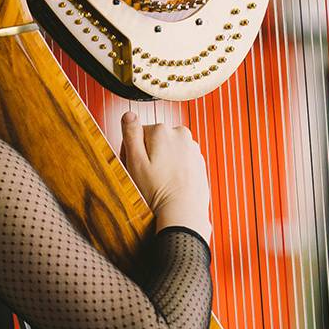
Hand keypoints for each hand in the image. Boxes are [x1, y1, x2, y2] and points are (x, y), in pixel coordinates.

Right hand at [119, 110, 211, 241]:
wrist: (183, 214)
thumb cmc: (156, 191)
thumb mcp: (135, 162)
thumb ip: (130, 134)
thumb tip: (129, 114)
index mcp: (162, 130)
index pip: (137, 133)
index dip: (130, 151)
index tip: (131, 167)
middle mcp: (180, 134)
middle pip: (154, 140)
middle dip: (147, 155)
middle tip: (144, 178)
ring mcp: (192, 148)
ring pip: (168, 151)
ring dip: (161, 163)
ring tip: (158, 184)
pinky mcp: (199, 162)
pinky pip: (180, 162)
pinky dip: (174, 170)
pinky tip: (169, 185)